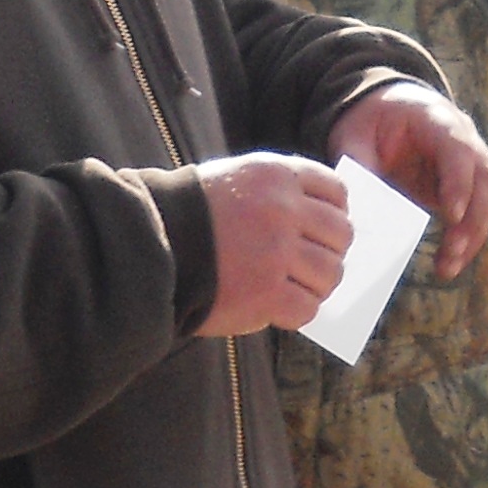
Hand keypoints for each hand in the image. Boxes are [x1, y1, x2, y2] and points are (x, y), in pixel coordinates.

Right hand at [192, 152, 352, 334]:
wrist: (145, 245)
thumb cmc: (187, 216)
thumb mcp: (232, 180)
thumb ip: (278, 194)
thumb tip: (322, 228)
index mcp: (276, 175)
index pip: (337, 191)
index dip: (336, 213)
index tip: (322, 230)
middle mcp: (282, 210)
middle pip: (341, 234)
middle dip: (331, 252)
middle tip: (310, 265)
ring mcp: (276, 253)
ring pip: (331, 274)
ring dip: (317, 286)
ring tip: (293, 289)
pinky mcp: (266, 293)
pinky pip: (307, 308)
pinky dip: (297, 312)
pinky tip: (277, 307)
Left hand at [328, 82, 487, 277]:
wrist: (385, 108)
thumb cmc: (369, 120)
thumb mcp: (354, 134)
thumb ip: (359, 164)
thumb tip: (363, 207)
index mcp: (436, 118)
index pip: (458, 150)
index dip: (458, 183)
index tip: (450, 214)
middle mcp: (463, 140)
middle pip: (483, 180)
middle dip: (472, 219)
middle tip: (452, 251)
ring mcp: (468, 164)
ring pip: (485, 201)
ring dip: (471, 237)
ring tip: (448, 267)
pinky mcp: (463, 187)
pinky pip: (473, 215)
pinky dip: (464, 240)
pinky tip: (448, 264)